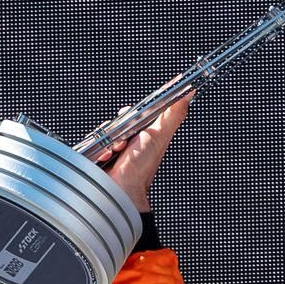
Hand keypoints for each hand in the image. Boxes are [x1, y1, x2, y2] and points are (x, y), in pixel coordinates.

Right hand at [93, 92, 193, 212]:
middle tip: (124, 139)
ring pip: (106, 131)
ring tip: (116, 152)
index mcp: (147, 132)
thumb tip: (189, 92)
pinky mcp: (104, 156)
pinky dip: (99, 149)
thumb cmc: (142, 168)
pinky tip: (106, 158)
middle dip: (118, 126)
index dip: (132, 111)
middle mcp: (132, 139)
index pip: (138, 111)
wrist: (123, 191)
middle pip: (119, 120)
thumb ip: (174, 113)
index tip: (129, 114)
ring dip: (109, 139)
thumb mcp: (160, 135)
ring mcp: (117, 148)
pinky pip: (95, 143)